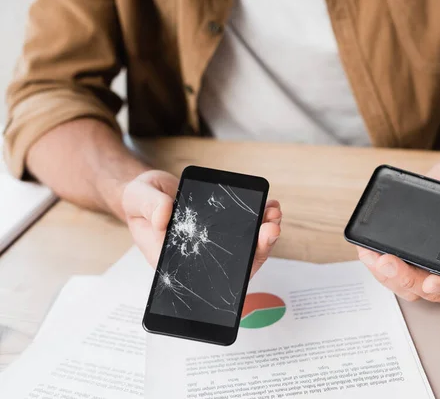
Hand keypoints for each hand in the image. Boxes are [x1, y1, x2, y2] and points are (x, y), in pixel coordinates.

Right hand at [121, 170, 281, 276]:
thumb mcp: (137, 198)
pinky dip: (259, 220)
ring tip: (273, 213)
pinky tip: (268, 206)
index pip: (209, 277)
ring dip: (263, 233)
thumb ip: (149, 206)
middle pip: (235, 263)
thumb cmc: (141, 201)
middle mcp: (199, 255)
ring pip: (245, 247)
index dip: (234, 272)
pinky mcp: (222, 228)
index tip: (252, 257)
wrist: (148, 192)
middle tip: (270, 228)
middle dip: (258, 248)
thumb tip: (164, 215)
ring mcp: (213, 243)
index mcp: (176, 260)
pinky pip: (245, 230)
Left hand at [357, 152, 439, 301]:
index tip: (432, 282)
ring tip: (372, 258)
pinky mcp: (407, 257)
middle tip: (388, 263)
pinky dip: (378, 265)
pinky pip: (393, 271)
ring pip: (407, 284)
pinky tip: (367, 252)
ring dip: (387, 275)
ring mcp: (425, 264)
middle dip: (405, 278)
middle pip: (426, 286)